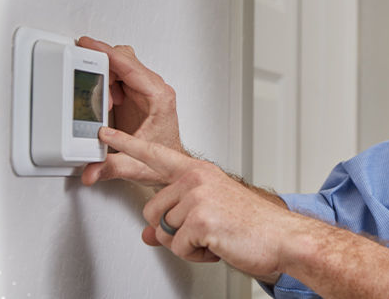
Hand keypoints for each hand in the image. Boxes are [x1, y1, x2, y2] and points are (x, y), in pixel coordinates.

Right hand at [76, 37, 183, 186]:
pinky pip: (119, 77)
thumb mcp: (135, 166)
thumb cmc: (165, 161)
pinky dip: (107, 86)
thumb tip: (90, 170)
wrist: (173, 168)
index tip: (89, 45)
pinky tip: (106, 104)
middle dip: (103, 68)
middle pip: (124, 60)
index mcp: (159, 97)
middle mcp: (155, 89)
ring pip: (121, 66)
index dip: (106, 53)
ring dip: (105, 79)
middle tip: (91, 85)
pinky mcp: (138, 95)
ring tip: (102, 104)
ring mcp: (147, 90)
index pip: (129, 65)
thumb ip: (110, 167)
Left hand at [102, 127, 316, 280]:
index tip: (105, 134)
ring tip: (214, 237)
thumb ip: (176, 218)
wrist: (283, 237)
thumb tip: (150, 234)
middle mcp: (196, 180)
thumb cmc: (253, 223)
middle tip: (202, 231)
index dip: (127, 144)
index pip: (155, 155)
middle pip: (152, 210)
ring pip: (165, 232)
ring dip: (186, 244)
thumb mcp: (209, 213)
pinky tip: (217, 245)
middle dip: (172, 230)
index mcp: (198, 172)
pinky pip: (179, 248)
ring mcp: (198, 198)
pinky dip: (197, 255)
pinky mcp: (201, 221)